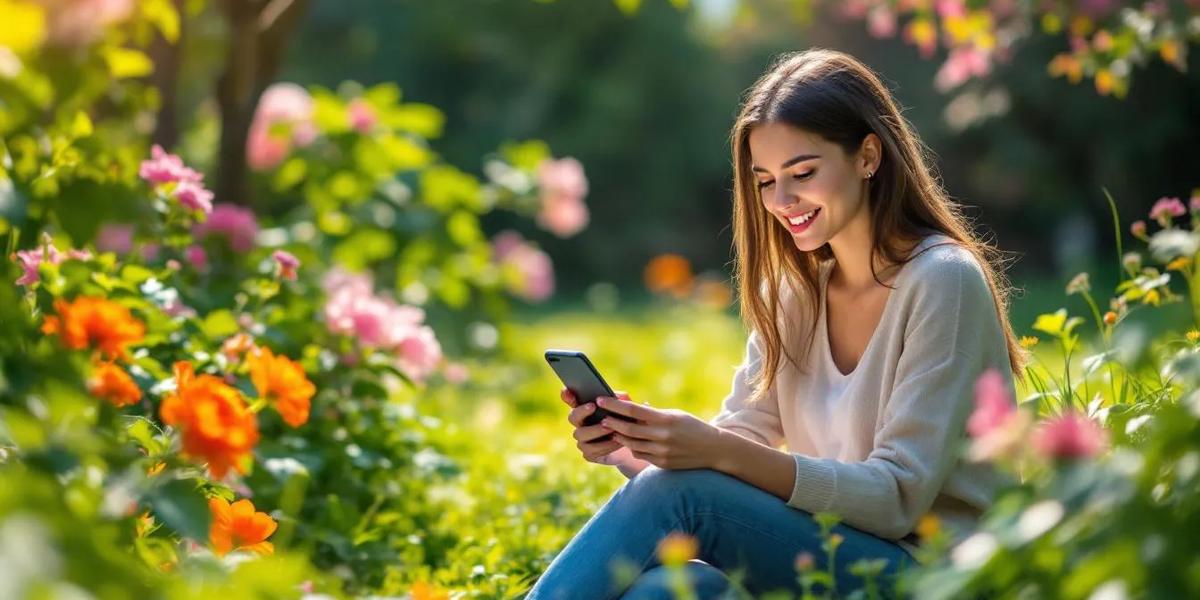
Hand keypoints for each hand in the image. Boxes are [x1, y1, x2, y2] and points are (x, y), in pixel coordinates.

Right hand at [562, 388, 648, 475]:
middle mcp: (580, 424)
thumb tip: (619, 395)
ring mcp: (582, 440)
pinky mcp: (588, 454)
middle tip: (594, 406)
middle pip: (572, 417)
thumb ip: (622, 400)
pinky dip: (605, 446)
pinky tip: (616, 441)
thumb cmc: (625, 422)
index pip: (571, 400)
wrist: (631, 445)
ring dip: (597, 431)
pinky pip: (591, 451)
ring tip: (612, 429)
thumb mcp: (625, 409)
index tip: (567, 390)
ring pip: (581, 436)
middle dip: (582, 411)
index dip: (567, 395)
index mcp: (586, 410)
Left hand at [595, 395, 723, 469]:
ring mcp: (662, 451)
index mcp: (665, 419)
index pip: (633, 411)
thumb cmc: (691, 426)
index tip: (601, 400)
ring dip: (619, 436)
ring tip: (611, 429)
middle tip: (602, 418)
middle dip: (612, 422)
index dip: (614, 405)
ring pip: (631, 444)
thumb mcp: (675, 415)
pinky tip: (627, 441)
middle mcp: (662, 436)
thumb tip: (630, 409)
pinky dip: (632, 447)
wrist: (713, 449)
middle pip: (628, 429)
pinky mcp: (662, 463)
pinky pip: (640, 455)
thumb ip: (653, 414)